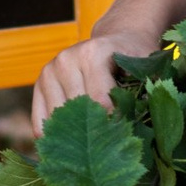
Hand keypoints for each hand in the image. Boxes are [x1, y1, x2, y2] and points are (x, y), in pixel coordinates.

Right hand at [30, 33, 159, 135]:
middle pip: (77, 114)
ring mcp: (49, 72)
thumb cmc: (136, 58)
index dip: (114, 124)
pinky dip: (55, 138)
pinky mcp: (38, 85)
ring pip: (57, 122)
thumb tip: (131, 130)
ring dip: (74, 137)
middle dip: (95, 134)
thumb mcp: (147, 69)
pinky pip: (40, 125)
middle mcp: (66, 60)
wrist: (118, 38)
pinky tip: (73, 142)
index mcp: (93, 53)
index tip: (126, 136)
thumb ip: (143, 93)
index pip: (100, 103)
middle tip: (111, 147)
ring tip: (92, 145)